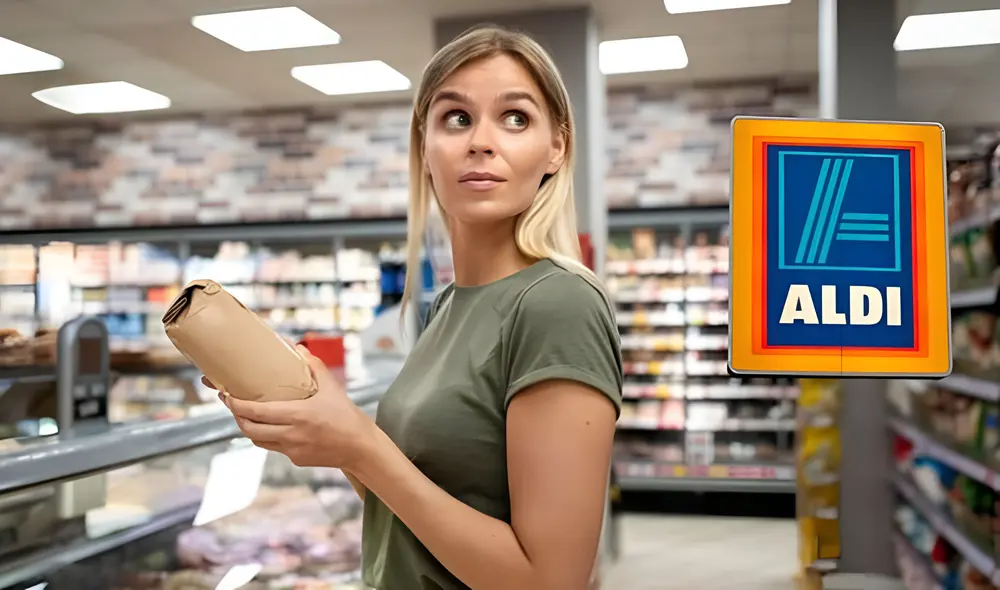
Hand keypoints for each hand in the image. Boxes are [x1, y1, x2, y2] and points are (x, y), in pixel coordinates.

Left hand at [205, 345, 374, 469]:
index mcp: (297, 415)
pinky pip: (274, 448)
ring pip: (258, 441)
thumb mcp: (332, 388)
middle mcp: (290, 435)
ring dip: (249, 428)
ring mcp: (292, 450)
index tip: (226, 395)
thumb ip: (314, 366)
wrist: (360, 447)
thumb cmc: (347, 416)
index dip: (235, 405)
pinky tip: (273, 427)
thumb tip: (298, 348)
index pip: (255, 412)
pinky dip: (268, 437)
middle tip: (232, 404)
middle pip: (249, 429)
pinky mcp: (296, 459)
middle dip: (236, 416)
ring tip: (247, 415)